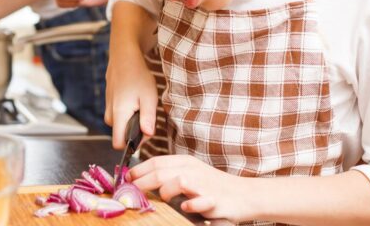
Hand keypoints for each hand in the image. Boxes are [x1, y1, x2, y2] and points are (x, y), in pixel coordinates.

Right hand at [105, 48, 158, 148]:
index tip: (144, 132)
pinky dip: (128, 112)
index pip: (118, 144)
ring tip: (141, 103)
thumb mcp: (149, 97)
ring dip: (132, 119)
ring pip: (120, 125)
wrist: (124, 57)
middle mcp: (109, 114)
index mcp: (118, 114)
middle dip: (134, 130)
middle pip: (121, 135)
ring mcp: (107, 108)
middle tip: (146, 112)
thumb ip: (148, 118)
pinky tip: (134, 98)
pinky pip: (118, 116)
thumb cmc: (138, 76)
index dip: (133, 144)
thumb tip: (148, 135)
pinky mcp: (109, 103)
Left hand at [129, 155, 249, 221]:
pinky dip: (190, 204)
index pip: (156, 162)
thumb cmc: (213, 186)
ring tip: (163, 200)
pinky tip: (185, 207)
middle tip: (131, 193)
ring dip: (164, 193)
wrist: (244, 194)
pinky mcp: (213, 200)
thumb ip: (169, 175)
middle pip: (160, 172)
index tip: (126, 179)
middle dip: (142, 182)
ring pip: (176, 182)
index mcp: (185, 162)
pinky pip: (198, 201)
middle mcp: (192, 170)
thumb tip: (142, 179)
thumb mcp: (190, 174)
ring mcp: (203, 185)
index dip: (138, 170)